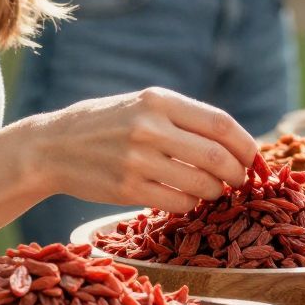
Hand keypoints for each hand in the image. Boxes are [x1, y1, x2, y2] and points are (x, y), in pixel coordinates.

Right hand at [37, 86, 256, 214]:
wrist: (51, 147)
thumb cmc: (105, 125)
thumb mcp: (142, 105)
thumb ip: (183, 118)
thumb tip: (234, 142)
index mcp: (158, 100)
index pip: (221, 124)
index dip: (246, 145)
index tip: (253, 157)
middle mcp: (149, 127)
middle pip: (217, 157)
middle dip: (237, 173)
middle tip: (240, 180)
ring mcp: (137, 160)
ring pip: (201, 184)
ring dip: (216, 191)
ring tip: (213, 190)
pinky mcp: (127, 189)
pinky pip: (178, 203)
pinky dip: (191, 204)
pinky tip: (187, 199)